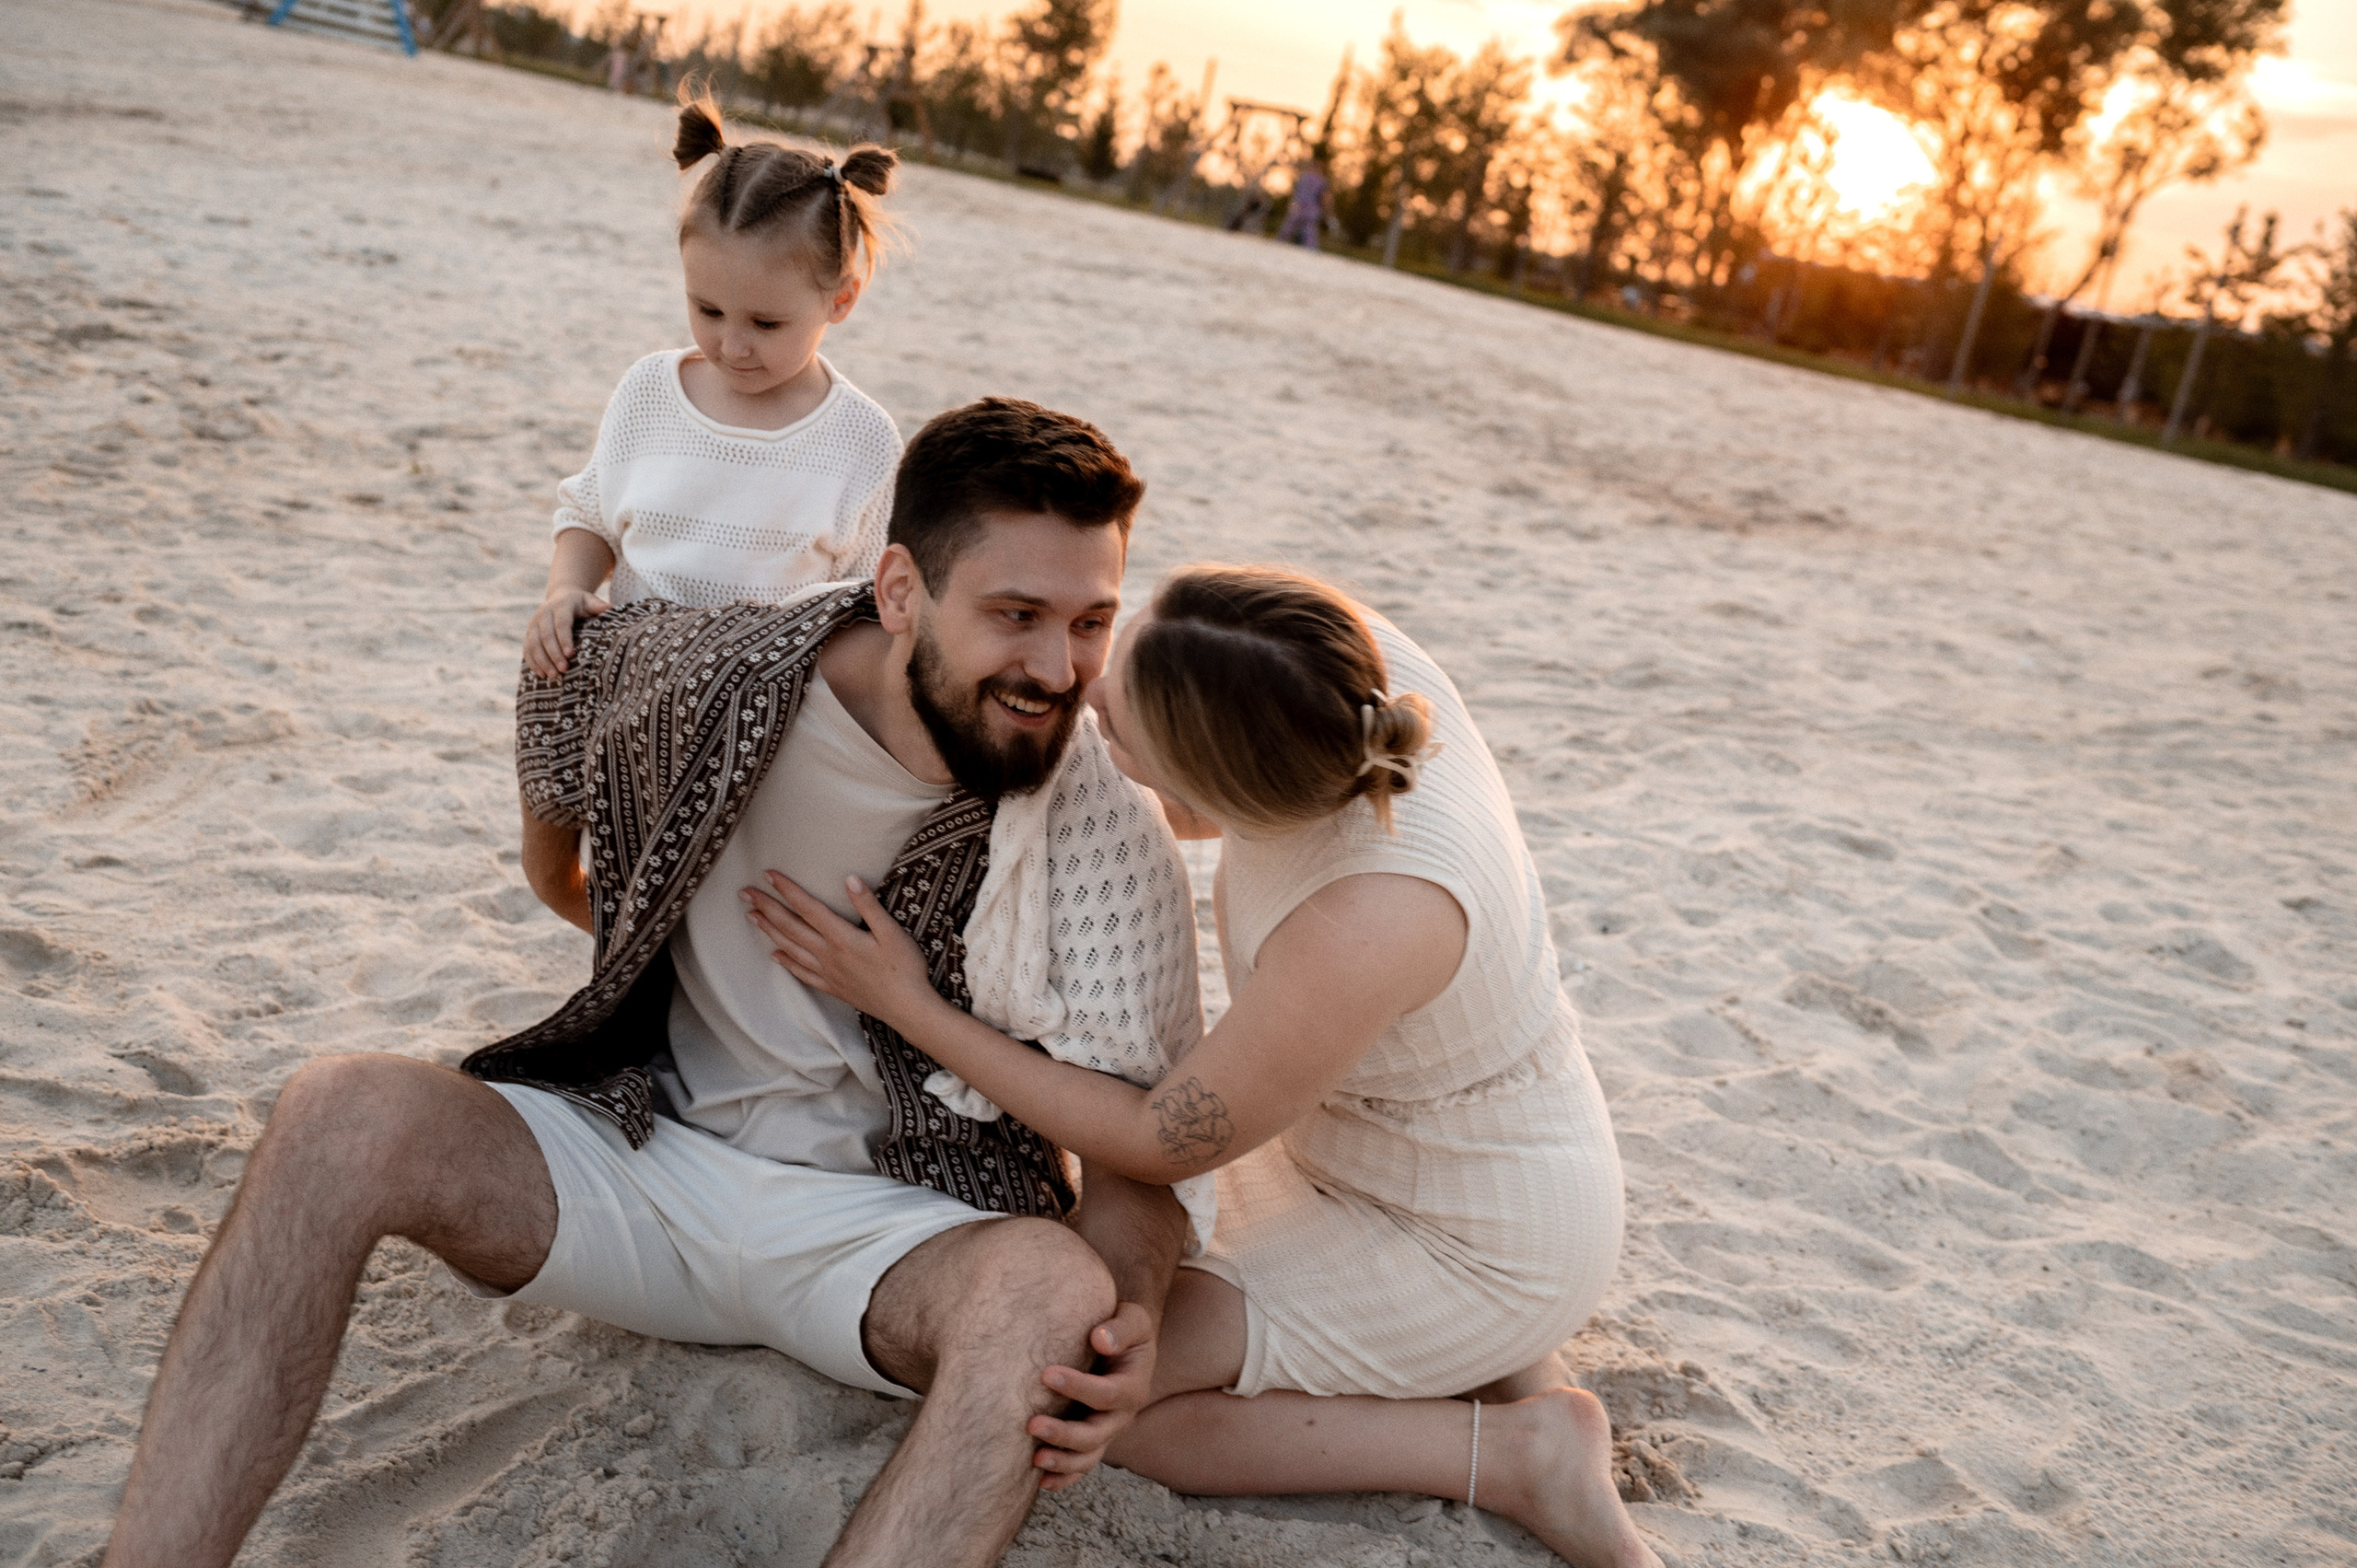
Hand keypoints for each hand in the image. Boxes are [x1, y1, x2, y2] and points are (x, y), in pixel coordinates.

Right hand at [524, 587, 608, 678]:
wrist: (561, 597)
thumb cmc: (581, 604)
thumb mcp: (589, 601)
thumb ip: (598, 605)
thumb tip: (611, 608)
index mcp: (560, 606)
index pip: (561, 623)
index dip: (564, 639)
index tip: (570, 654)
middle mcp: (544, 613)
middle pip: (545, 635)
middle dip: (553, 654)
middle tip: (563, 670)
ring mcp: (533, 623)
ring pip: (533, 643)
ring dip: (542, 661)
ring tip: (553, 676)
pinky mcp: (528, 633)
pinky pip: (527, 648)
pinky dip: (533, 662)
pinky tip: (541, 674)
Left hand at [745, 874, 939, 1030]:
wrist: (908, 1009)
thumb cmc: (905, 968)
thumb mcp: (892, 932)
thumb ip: (869, 905)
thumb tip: (849, 878)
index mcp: (842, 937)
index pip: (808, 907)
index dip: (787, 890)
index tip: (768, 874)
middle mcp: (828, 954)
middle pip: (791, 927)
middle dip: (767, 907)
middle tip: (745, 893)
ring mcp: (828, 972)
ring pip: (791, 948)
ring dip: (769, 931)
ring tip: (751, 917)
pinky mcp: (833, 987)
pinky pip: (803, 974)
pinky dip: (786, 963)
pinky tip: (775, 956)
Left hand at [1027, 1301, 1158, 1490]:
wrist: (1123, 1344)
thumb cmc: (1123, 1329)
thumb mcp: (1133, 1320)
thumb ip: (1120, 1328)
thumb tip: (1100, 1339)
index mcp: (1133, 1387)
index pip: (1107, 1394)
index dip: (1078, 1387)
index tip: (1046, 1373)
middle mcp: (1122, 1416)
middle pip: (1096, 1434)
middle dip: (1064, 1433)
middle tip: (1031, 1424)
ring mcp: (1107, 1431)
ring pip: (1088, 1457)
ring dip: (1062, 1462)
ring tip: (1035, 1459)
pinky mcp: (1093, 1440)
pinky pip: (1081, 1466)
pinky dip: (1064, 1478)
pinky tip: (1042, 1482)